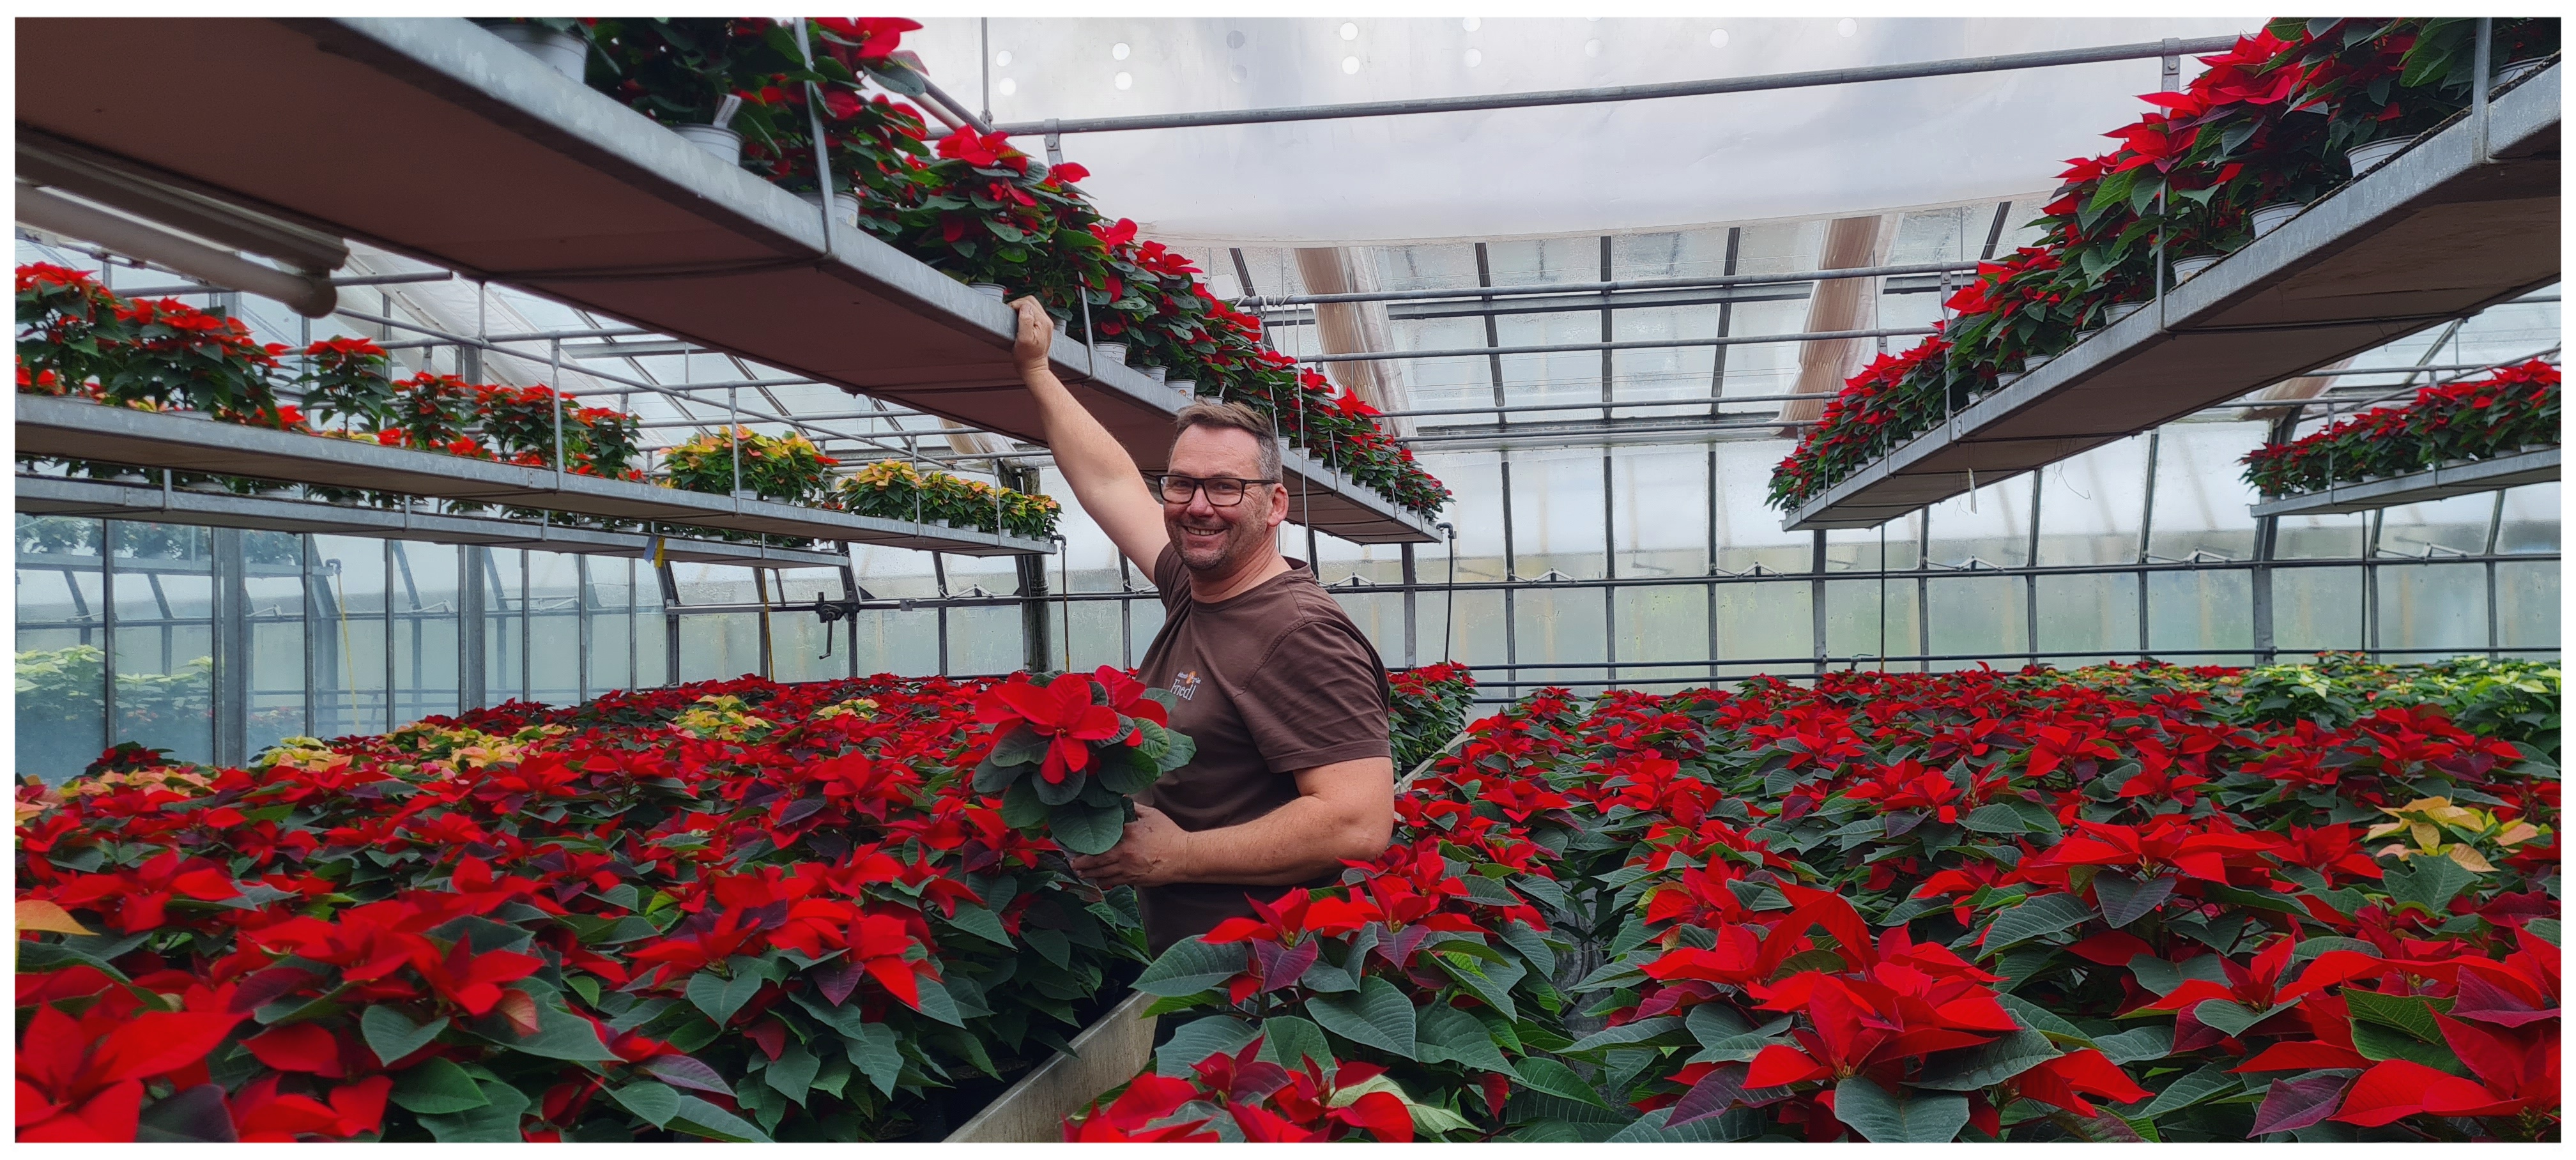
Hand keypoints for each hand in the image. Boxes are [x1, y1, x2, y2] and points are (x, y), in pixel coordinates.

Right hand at [1008, 295, 1053, 374]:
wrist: (1033, 369)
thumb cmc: (1026, 357)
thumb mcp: (1023, 339)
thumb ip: (1025, 320)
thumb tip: (1024, 307)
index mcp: (1043, 322)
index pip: (1028, 302)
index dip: (1015, 305)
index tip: (1008, 312)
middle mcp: (1047, 321)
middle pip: (1031, 302)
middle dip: (1018, 304)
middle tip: (1009, 313)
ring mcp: (1045, 324)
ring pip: (1032, 307)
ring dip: (1021, 309)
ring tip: (1014, 318)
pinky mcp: (1042, 328)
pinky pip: (1033, 314)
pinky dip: (1024, 315)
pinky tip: (1019, 322)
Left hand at [1069, 805, 1190, 887]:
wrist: (1184, 857)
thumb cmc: (1169, 835)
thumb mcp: (1151, 815)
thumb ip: (1133, 806)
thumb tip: (1121, 796)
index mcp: (1127, 834)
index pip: (1100, 838)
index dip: (1085, 842)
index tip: (1075, 842)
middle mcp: (1124, 852)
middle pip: (1095, 860)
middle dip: (1081, 862)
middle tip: (1072, 862)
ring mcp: (1127, 868)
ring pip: (1101, 873)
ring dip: (1088, 873)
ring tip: (1079, 872)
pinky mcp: (1133, 879)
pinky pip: (1112, 882)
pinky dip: (1102, 881)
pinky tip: (1096, 880)